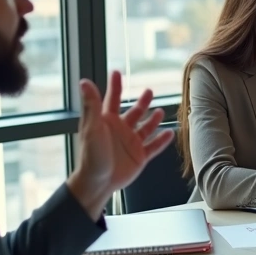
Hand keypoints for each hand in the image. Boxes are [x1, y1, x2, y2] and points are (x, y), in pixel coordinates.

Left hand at [67, 71, 173, 216]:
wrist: (98, 182)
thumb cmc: (91, 155)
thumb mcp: (92, 126)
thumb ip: (92, 103)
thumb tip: (85, 81)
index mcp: (107, 121)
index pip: (112, 98)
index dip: (115, 85)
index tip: (116, 72)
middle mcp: (120, 130)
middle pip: (134, 112)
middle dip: (142, 102)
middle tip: (149, 91)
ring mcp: (131, 143)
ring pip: (146, 128)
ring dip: (153, 120)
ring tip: (160, 111)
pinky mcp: (140, 157)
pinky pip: (154, 146)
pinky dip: (162, 140)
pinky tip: (170, 132)